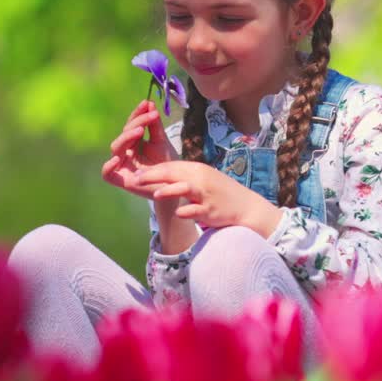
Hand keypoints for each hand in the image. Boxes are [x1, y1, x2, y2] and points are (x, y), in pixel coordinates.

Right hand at [101, 100, 177, 198]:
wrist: (175, 186)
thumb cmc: (167, 164)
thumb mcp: (162, 142)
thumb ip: (155, 126)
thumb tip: (149, 104)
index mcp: (134, 142)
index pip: (132, 125)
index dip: (138, 114)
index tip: (147, 104)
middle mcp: (125, 152)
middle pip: (124, 134)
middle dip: (136, 123)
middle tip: (150, 117)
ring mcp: (121, 165)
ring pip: (115, 148)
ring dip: (126, 137)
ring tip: (140, 130)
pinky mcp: (120, 180)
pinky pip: (107, 173)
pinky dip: (109, 166)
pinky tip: (119, 158)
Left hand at [135, 161, 283, 236]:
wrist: (245, 206)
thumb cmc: (218, 191)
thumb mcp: (201, 178)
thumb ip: (182, 175)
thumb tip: (158, 173)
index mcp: (197, 169)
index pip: (171, 166)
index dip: (152, 170)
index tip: (136, 174)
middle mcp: (200, 179)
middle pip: (174, 175)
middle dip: (153, 177)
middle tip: (136, 180)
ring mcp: (206, 195)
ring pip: (185, 189)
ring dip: (170, 191)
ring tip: (155, 194)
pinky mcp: (211, 210)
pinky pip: (197, 210)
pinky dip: (187, 211)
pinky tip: (178, 213)